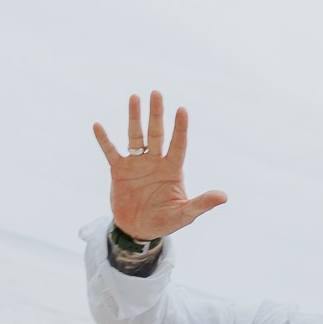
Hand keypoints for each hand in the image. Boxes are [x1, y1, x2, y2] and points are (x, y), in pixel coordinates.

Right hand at [94, 91, 227, 241]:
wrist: (138, 230)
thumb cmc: (165, 221)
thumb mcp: (184, 214)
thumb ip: (201, 203)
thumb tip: (224, 197)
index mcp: (172, 169)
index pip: (178, 144)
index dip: (180, 128)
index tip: (182, 110)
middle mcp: (155, 161)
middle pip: (156, 133)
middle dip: (157, 114)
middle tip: (156, 93)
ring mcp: (137, 164)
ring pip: (135, 136)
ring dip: (134, 118)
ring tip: (134, 97)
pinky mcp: (119, 171)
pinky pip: (111, 151)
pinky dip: (104, 140)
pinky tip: (98, 126)